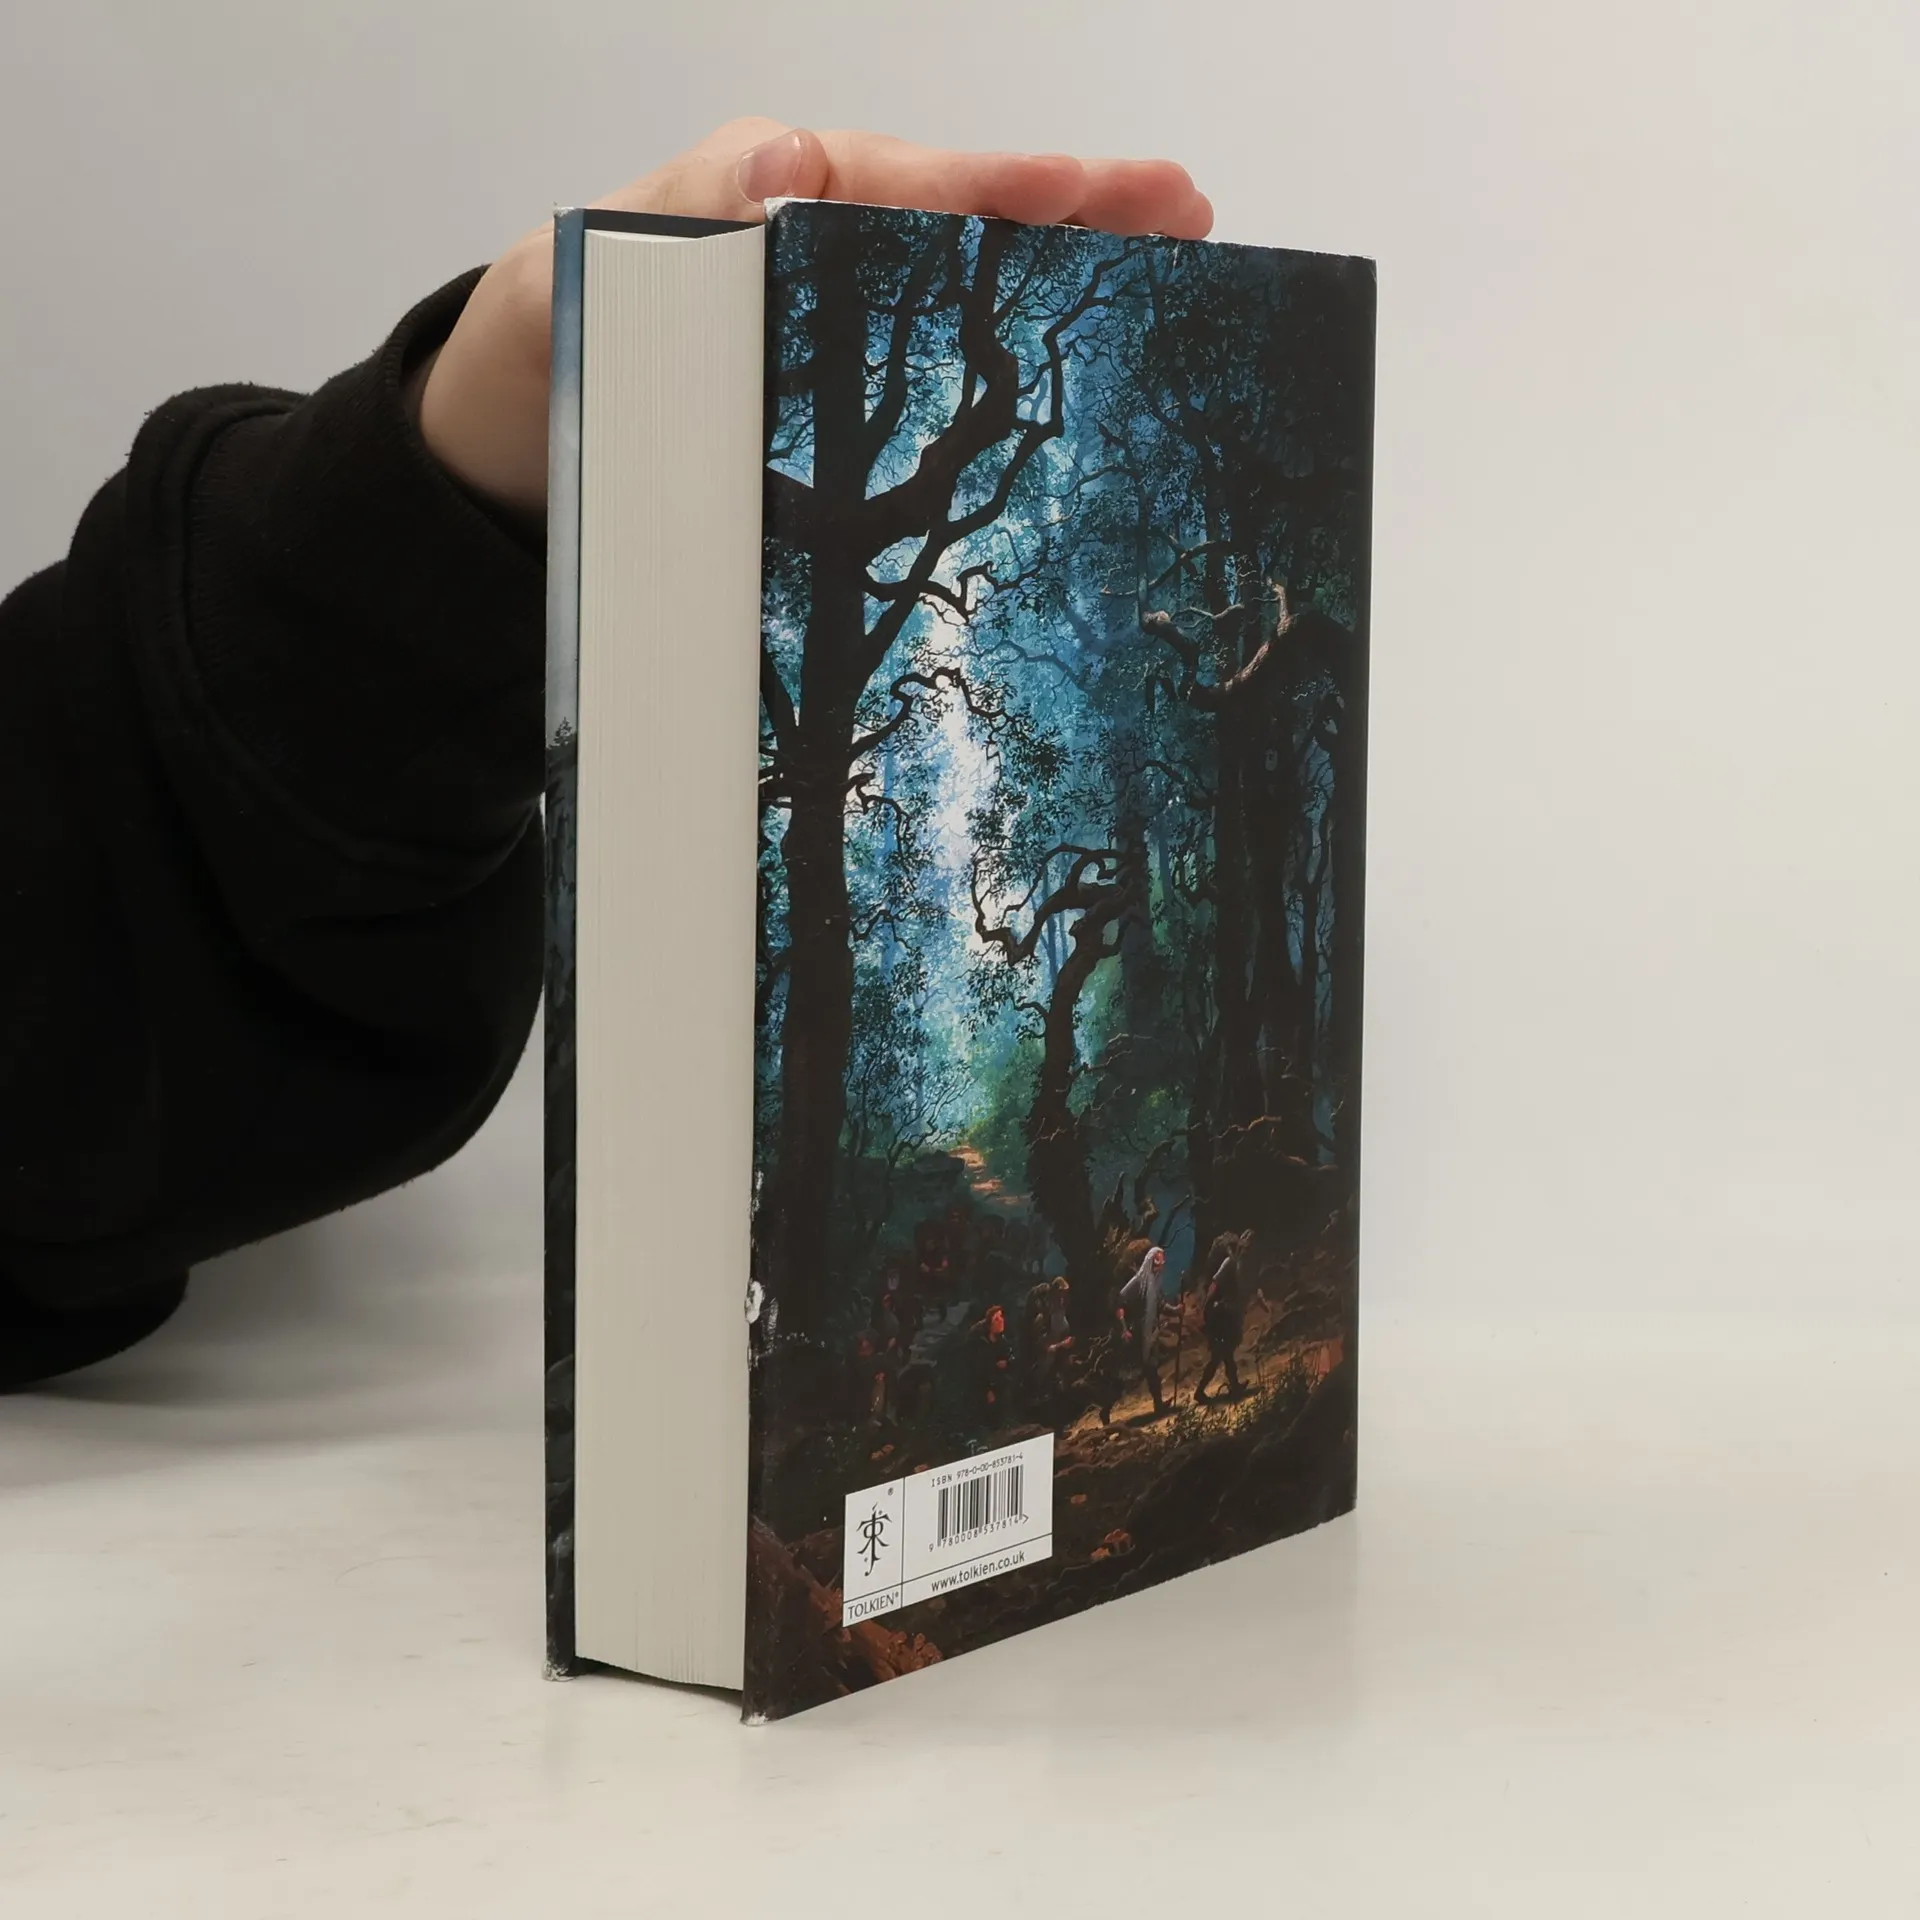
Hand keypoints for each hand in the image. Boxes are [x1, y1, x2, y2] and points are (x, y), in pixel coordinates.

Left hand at [415, 118, 1212, 521]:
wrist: (504, 468)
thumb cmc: (542, 360)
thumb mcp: (571, 279)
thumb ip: (666, 223)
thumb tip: (794, 165)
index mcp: (759, 203)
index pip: (894, 183)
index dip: (993, 186)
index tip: (1084, 189)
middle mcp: (814, 252)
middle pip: (960, 220)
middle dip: (1076, 209)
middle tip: (1187, 206)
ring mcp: (836, 331)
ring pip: (966, 287)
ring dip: (1072, 272)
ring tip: (1179, 257)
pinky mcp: (840, 406)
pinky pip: (939, 370)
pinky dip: (1017, 355)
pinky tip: (1089, 364)